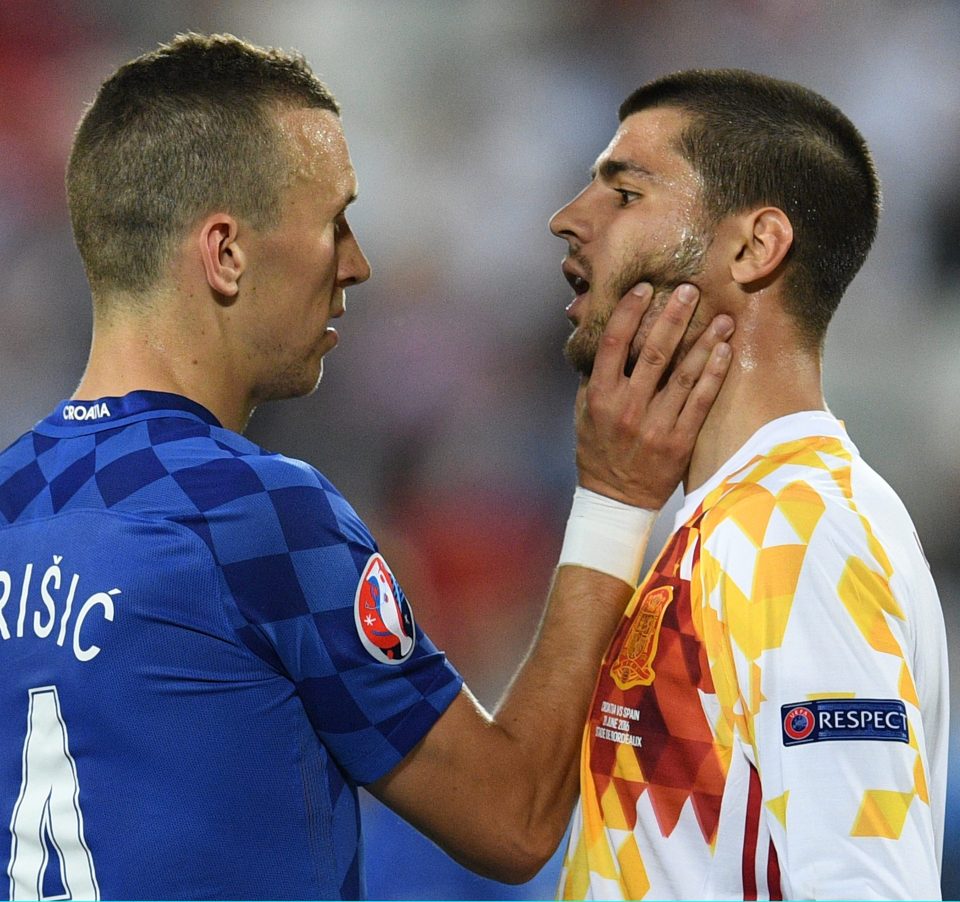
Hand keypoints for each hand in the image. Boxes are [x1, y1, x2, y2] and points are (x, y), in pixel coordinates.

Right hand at [575, 282, 733, 508]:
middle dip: (674, 317)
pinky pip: (700, 401)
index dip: (630, 312)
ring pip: (683, 374)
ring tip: (721, 317)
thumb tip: (607, 335)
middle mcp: (627, 407)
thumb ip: (595, 377)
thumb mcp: (584, 412)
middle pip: (653, 352)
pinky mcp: (679, 441)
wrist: (615, 498)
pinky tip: (724, 352)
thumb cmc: (597, 448)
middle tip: (690, 290)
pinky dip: (713, 374)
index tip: (645, 288)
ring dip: (704, 342)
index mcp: (600, 396)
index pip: (613, 343)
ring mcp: (655, 425)